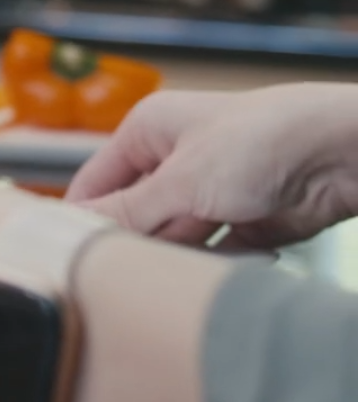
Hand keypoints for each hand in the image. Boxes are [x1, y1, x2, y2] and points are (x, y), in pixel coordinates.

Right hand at [66, 83, 357, 249]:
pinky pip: (210, 251)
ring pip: (172, 236)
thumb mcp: (180, 181)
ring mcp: (210, 191)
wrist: (342, 154)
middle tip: (123, 271)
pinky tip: (219, 260)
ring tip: (174, 266)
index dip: (82, 216)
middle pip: (133, 213)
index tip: (70, 254)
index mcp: (149, 131)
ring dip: (174, 254)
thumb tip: (77, 228)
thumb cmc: (262, 140)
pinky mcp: (242, 220)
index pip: (95, 180)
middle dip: (133, 240)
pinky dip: (211, 262)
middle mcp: (175, 159)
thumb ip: (126, 212)